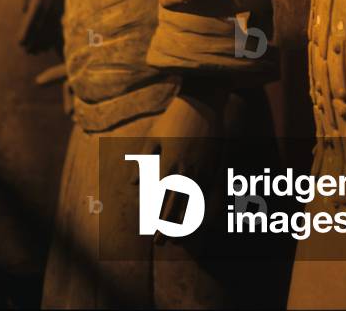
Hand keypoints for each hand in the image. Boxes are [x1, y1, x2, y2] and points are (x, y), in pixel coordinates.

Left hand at [134, 89, 224, 241]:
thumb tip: (132, 183)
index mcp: (167, 163)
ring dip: (185, 222)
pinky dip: (203, 208)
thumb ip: (142, 160)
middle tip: (160, 243)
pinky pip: (208, 193)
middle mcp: (185, 170)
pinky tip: (199, 219)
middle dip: (167, 227)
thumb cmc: (174, 118)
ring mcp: (202, 169)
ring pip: (193, 204)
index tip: (151, 233)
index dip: (155, 218)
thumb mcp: (153, 136)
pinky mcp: (214, 165)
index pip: (159, 199)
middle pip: (175, 206)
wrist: (202, 102)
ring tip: (180, 237)